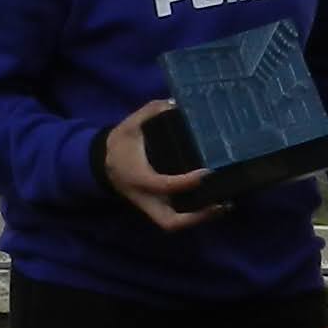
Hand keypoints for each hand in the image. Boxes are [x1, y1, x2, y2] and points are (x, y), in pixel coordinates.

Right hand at [100, 100, 215, 231]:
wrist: (103, 164)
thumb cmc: (120, 145)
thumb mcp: (129, 125)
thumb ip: (149, 113)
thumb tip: (173, 104)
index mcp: (138, 178)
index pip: (163, 185)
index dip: (186, 182)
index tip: (207, 172)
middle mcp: (145, 198)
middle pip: (169, 221)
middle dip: (195, 217)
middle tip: (219, 203)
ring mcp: (150, 206)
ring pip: (174, 224)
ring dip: (199, 219)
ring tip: (223, 205)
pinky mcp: (156, 207)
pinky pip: (176, 218)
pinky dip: (195, 215)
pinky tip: (215, 203)